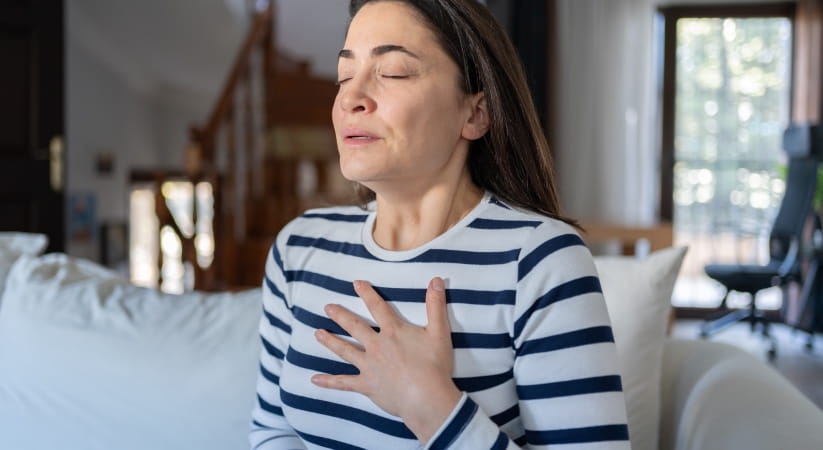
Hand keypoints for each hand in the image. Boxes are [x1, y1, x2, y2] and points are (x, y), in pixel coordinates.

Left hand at [312, 277, 461, 443]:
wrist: (426, 397)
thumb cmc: (434, 365)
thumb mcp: (439, 331)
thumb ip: (435, 305)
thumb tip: (436, 280)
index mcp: (393, 332)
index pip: (377, 307)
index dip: (367, 294)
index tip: (356, 283)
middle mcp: (377, 346)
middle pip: (355, 327)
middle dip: (340, 316)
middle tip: (327, 307)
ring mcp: (369, 366)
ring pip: (345, 350)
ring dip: (330, 341)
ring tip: (318, 334)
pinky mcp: (367, 385)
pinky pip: (344, 383)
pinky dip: (329, 382)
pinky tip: (315, 379)